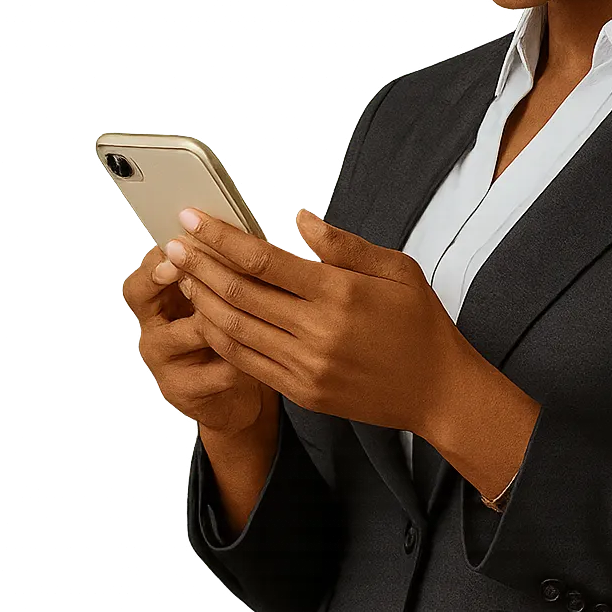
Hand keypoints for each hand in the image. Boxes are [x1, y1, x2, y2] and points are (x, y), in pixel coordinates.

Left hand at [158, 208, 472, 435]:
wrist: (438, 392)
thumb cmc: (421, 325)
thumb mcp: (397, 270)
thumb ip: (345, 244)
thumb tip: (299, 219)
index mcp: (340, 292)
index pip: (263, 260)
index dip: (221, 238)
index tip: (194, 219)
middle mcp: (318, 330)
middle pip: (240, 292)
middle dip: (200, 263)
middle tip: (173, 242)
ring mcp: (307, 365)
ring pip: (235, 328)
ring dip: (203, 299)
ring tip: (183, 274)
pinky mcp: (303, 391)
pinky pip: (248, 362)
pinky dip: (221, 337)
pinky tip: (206, 316)